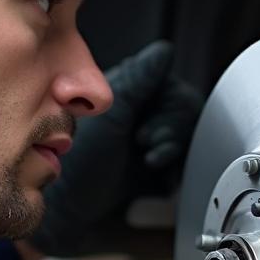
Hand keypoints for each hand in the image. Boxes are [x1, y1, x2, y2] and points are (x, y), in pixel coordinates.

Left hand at [28, 40, 200, 258]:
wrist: (73, 207)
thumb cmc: (79, 161)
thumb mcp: (111, 115)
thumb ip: (138, 80)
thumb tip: (164, 52)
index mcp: (126, 89)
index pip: (166, 79)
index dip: (167, 98)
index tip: (151, 116)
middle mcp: (139, 108)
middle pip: (182, 104)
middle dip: (171, 124)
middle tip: (147, 139)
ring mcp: (148, 134)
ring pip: (186, 128)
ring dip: (173, 143)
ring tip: (149, 156)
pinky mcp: (156, 160)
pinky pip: (183, 153)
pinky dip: (176, 161)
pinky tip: (156, 168)